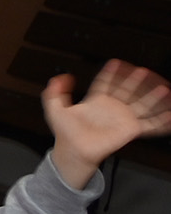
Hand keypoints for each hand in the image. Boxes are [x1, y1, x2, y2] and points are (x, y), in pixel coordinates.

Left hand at [41, 60, 170, 184]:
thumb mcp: (54, 109)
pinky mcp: (131, 131)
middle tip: (143, 70)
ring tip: (163, 88)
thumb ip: (54, 92)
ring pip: (142, 105)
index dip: (110, 73)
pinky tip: (169, 114)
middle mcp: (112, 109)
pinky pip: (149, 125)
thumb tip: (60, 78)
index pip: (105, 83)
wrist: (73, 152)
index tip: (115, 62)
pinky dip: (161, 121)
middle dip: (135, 80)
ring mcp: (123, 119)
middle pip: (127, 90)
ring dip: (153, 97)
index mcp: (96, 102)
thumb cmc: (65, 134)